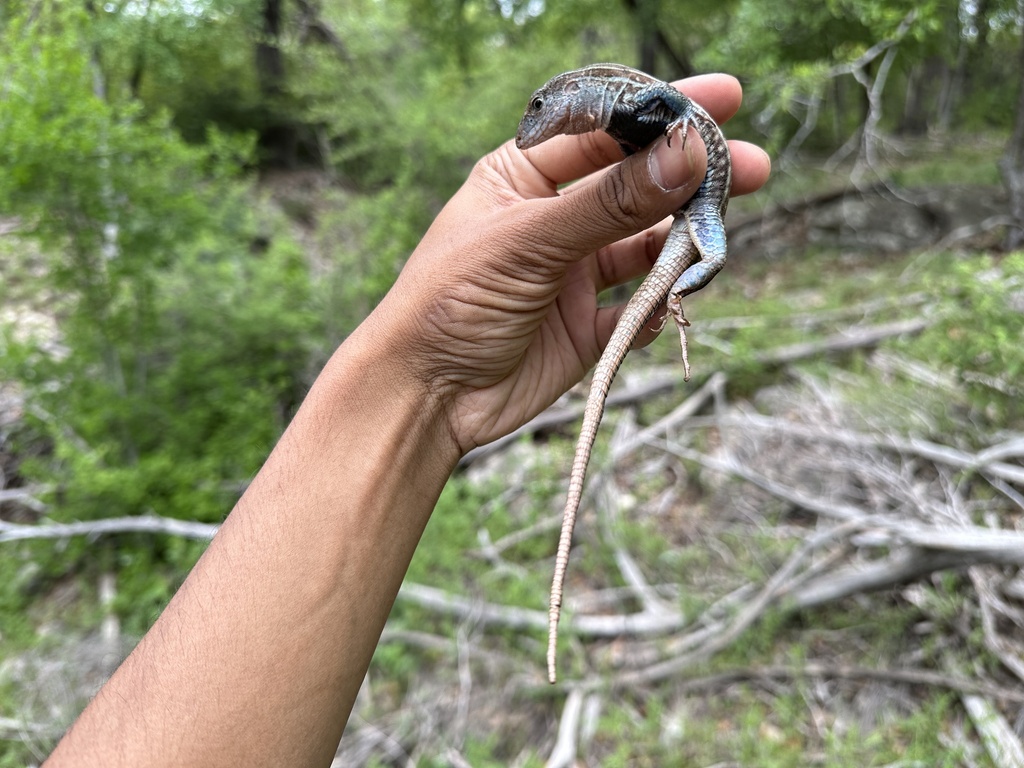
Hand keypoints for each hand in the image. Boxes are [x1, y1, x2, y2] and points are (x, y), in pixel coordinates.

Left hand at [365, 74, 770, 453]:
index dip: (661, 113)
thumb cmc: (449, 301)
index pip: (603, 130)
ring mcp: (572, 273)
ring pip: (645, 246)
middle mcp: (553, 219)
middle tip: (751, 169)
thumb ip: (611, 203)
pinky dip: (656, 307)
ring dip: (682, 243)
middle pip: (638, 185)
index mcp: (524, 176)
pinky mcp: (585, 327)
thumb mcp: (527, 241)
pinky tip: (663, 306)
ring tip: (716, 242)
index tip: (724, 99)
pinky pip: (638, 309)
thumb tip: (687, 154)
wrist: (424, 396)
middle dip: (691, 177)